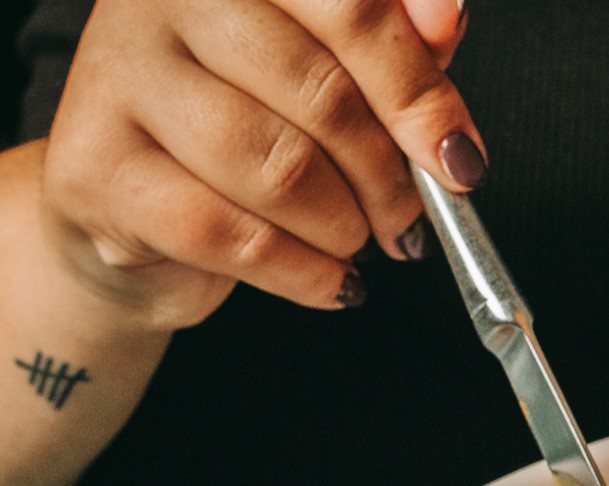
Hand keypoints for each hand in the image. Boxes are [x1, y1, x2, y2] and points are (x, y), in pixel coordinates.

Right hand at [38, 0, 480, 330]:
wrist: (136, 213)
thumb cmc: (254, 129)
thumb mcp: (337, 75)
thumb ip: (396, 44)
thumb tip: (446, 16)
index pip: (350, 7)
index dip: (418, 92)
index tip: (460, 159)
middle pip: (321, 93)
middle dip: (387, 177)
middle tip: (409, 221)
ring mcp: (119, 76)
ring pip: (277, 168)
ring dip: (344, 227)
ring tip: (357, 243)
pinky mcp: (95, 169)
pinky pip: (229, 234)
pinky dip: (304, 272)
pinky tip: (331, 282)